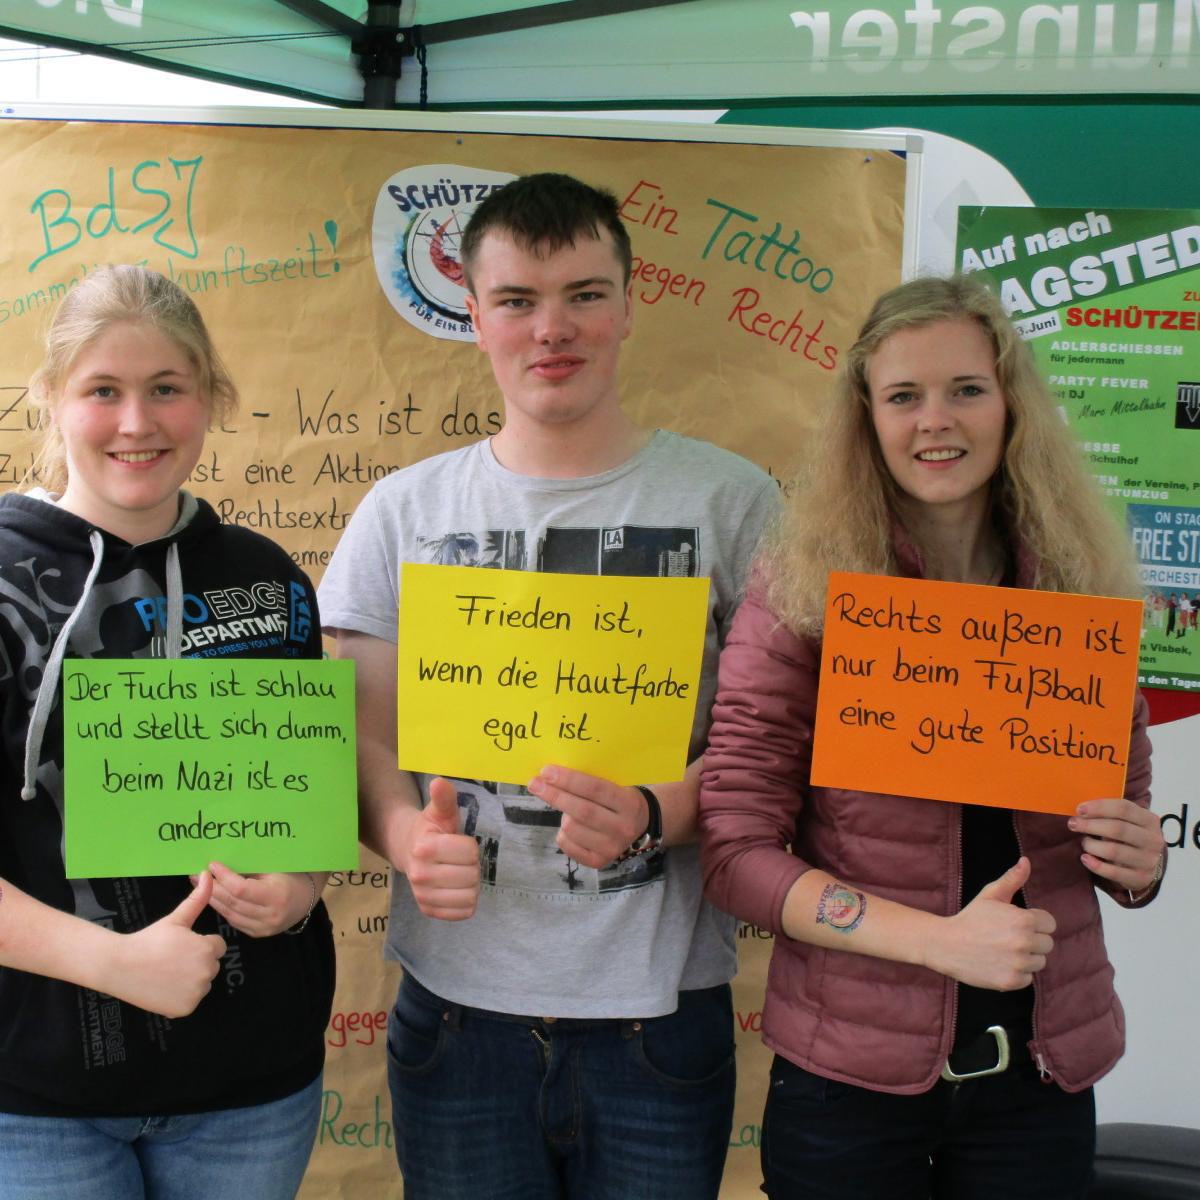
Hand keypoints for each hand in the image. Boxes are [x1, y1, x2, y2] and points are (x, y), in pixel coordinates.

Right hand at [110, 872, 226, 1017]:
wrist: (120, 966)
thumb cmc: (150, 939)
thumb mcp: (176, 918)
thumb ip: (198, 898)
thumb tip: (208, 874)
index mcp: (207, 949)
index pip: (217, 946)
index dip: (200, 944)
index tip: (181, 945)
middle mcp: (206, 973)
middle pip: (211, 965)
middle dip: (197, 961)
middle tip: (172, 958)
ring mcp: (196, 993)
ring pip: (202, 983)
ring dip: (191, 979)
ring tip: (167, 971)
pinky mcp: (185, 1009)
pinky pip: (192, 1000)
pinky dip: (182, 997)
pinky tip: (165, 987)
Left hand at [200, 863, 313, 936]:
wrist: (306, 897)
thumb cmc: (290, 875)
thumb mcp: (274, 868)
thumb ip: (249, 869)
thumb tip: (222, 863)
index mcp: (276, 896)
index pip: (241, 889)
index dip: (224, 877)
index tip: (212, 865)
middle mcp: (270, 915)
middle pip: (232, 902)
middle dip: (212, 887)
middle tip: (196, 875)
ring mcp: (264, 927)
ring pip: (230, 913)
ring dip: (212, 899)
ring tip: (198, 885)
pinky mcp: (258, 933)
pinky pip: (234, 921)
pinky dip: (222, 908)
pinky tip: (214, 898)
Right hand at [405, 777, 479, 920]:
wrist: (409, 850)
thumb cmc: (431, 829)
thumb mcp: (440, 811)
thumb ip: (444, 798)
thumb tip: (439, 782)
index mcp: (424, 847)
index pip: (470, 852)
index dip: (470, 846)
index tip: (458, 842)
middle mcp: (419, 874)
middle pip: (471, 875)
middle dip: (471, 865)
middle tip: (459, 859)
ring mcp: (422, 895)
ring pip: (470, 896)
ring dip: (471, 885)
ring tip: (458, 873)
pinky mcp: (428, 911)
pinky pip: (464, 912)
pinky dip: (466, 901)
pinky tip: (456, 889)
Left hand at [528, 765, 646, 868]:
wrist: (641, 824)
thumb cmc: (620, 798)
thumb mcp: (616, 785)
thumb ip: (591, 780)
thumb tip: (553, 775)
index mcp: (629, 803)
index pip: (595, 788)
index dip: (568, 779)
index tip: (546, 771)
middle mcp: (623, 828)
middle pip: (581, 811)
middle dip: (554, 795)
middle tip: (535, 784)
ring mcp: (612, 848)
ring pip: (571, 828)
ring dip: (562, 815)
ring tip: (568, 810)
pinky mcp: (599, 862)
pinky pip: (567, 845)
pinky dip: (562, 833)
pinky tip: (569, 826)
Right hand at [929, 858, 1054, 990]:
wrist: (945, 944)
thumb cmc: (971, 918)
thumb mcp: (990, 894)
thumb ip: (1012, 878)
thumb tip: (1026, 861)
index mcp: (1023, 920)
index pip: (1049, 924)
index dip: (1034, 922)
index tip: (1016, 923)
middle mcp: (1024, 943)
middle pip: (1047, 944)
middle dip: (1031, 940)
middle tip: (1008, 937)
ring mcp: (1018, 964)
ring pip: (1038, 962)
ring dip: (1025, 957)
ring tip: (1003, 950)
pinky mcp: (1011, 981)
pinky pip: (1028, 978)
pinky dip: (1016, 973)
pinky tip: (999, 963)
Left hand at [1070, 798, 1164, 893]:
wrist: (1145, 864)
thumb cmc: (1128, 836)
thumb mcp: (1127, 821)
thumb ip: (1110, 813)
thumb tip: (1080, 809)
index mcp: (1150, 820)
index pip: (1124, 808)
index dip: (1100, 807)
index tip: (1079, 809)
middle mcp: (1153, 840)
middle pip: (1118, 829)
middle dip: (1091, 825)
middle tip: (1073, 824)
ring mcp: (1148, 860)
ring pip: (1114, 851)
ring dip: (1092, 845)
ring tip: (1084, 842)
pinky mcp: (1141, 878)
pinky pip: (1113, 872)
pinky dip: (1095, 865)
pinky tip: (1085, 858)